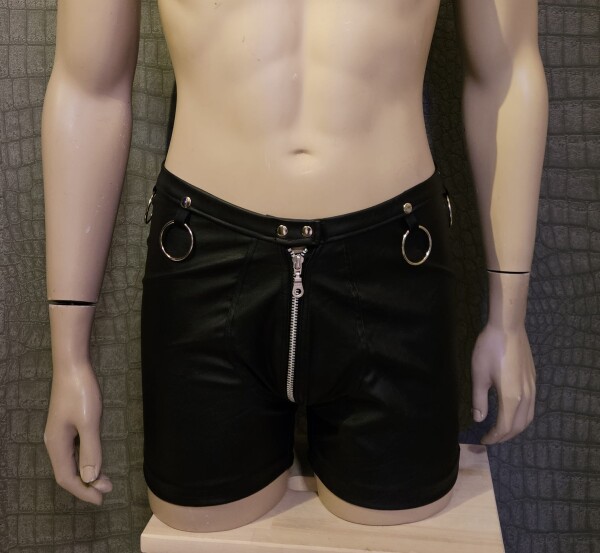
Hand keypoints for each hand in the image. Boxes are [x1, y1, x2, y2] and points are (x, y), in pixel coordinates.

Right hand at [44, 362, 112, 503]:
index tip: (101, 498)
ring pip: (71, 462)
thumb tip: (90, 477)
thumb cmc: (81, 392)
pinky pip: (74, 451)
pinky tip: (96, 460)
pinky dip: (85, 459)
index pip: (67, 477)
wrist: (73, 367)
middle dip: (87, 484)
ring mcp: (60, 433)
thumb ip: (90, 449)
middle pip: (68, 472)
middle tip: (108, 489)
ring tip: (105, 479)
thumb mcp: (89, 422)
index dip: (83, 491)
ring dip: (87, 472)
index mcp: (57, 444)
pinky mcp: (67, 425)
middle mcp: (55, 442)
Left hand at [471, 322, 535, 443]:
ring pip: (528, 417)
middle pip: (519, 426)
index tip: (483, 440)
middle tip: (490, 439)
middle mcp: (526, 396)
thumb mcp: (479, 376)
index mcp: (511, 398)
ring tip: (501, 430)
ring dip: (515, 428)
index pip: (505, 427)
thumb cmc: (489, 350)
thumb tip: (479, 419)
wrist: (508, 328)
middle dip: (505, 436)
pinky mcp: (533, 380)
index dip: (494, 437)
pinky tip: (511, 413)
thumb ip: (479, 400)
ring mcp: (532, 388)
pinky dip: (522, 417)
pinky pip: (531, 406)